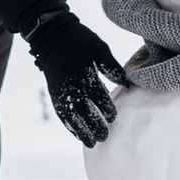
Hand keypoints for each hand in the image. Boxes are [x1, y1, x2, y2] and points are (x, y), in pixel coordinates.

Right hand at [25, 9, 127, 146]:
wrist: (52, 36)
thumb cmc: (80, 41)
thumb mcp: (100, 49)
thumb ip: (112, 67)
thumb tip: (126, 84)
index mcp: (85, 75)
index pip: (97, 97)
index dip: (106, 108)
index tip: (113, 117)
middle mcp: (72, 87)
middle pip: (83, 111)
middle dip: (94, 126)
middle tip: (104, 137)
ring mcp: (61, 92)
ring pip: (71, 117)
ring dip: (81, 131)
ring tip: (92, 143)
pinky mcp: (54, 94)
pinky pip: (62, 113)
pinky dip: (70, 126)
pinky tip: (77, 134)